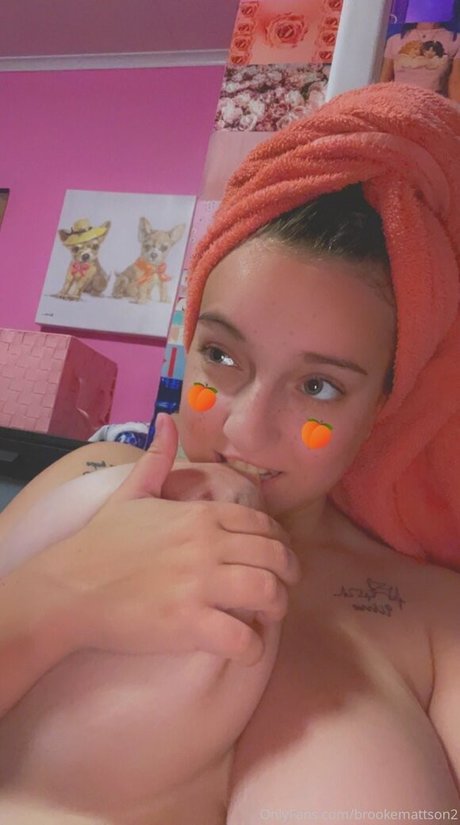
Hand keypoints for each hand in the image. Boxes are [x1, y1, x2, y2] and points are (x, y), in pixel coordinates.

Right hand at [28, 414, 300, 665]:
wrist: (68, 588)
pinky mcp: (189, 623)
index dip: (280, 544)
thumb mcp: (131, 492)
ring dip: (277, 609)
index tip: (277, 559)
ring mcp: (200, 584)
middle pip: (276, 557)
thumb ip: (158, 457)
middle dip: (289, 575)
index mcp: (201, 515)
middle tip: (281, 590)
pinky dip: (252, 648)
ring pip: (269, 592)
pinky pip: (242, 638)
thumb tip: (167, 419)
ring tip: (266, 618)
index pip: (264, 525)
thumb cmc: (99, 542)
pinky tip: (245, 649)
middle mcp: (207, 545)